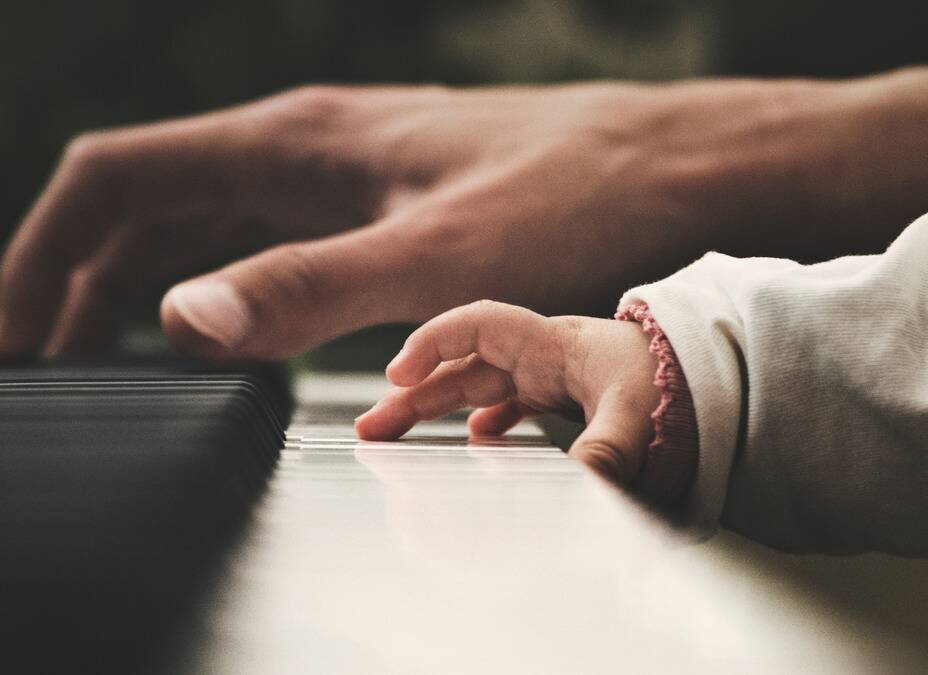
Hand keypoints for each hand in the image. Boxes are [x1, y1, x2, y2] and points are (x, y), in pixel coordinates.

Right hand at [0, 71, 926, 360]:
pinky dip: (204, 283)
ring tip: (99, 354)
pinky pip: (253, 237)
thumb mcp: (437, 258)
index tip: (16, 334)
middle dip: (73, 277)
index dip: (43, 251)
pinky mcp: (368, 201)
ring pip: (194, 220)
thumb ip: (305, 289)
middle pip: (138, 201)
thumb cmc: (575, 194)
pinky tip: (213, 329)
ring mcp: (332, 171)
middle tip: (42, 363)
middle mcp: (297, 147)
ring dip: (131, 283)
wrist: (676, 166)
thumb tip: (177, 320)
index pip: (113, 179)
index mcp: (289, 143)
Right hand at [354, 301, 659, 489]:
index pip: (478, 325)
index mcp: (553, 345)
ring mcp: (548, 376)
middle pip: (461, 366)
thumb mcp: (641, 413)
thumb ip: (609, 447)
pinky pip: (505, 402)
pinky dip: (480, 420)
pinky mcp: (560, 397)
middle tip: (371, 427)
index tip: (398, 375)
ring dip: (433, 408)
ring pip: (474, 386)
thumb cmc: (680, 382)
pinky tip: (468, 442)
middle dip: (412, 392)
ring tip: (392, 437)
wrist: (719, 377)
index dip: (432, 343)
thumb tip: (582, 482)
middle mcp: (542, 356)